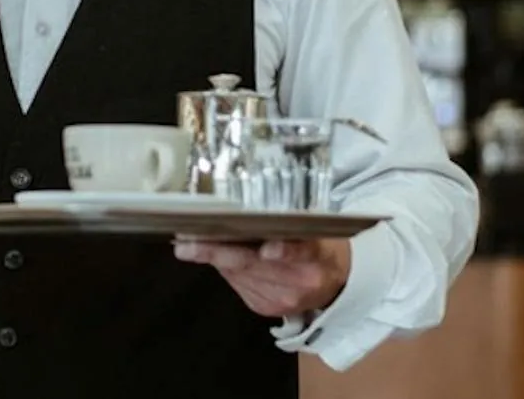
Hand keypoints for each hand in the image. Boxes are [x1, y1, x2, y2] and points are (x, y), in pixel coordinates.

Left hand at [173, 238, 350, 317]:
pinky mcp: (268, 308)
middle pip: (255, 264)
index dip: (283, 250)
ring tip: (190, 244)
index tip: (267, 250)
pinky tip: (215, 257)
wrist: (336, 280)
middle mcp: (302, 280)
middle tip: (187, 245)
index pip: (300, 250)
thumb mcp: (310, 228)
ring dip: (215, 258)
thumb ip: (282, 223)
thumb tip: (237, 215)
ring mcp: (284, 298)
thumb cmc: (316, 243)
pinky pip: (238, 285)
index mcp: (318, 254)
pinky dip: (227, 269)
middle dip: (218, 252)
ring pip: (240, 275)